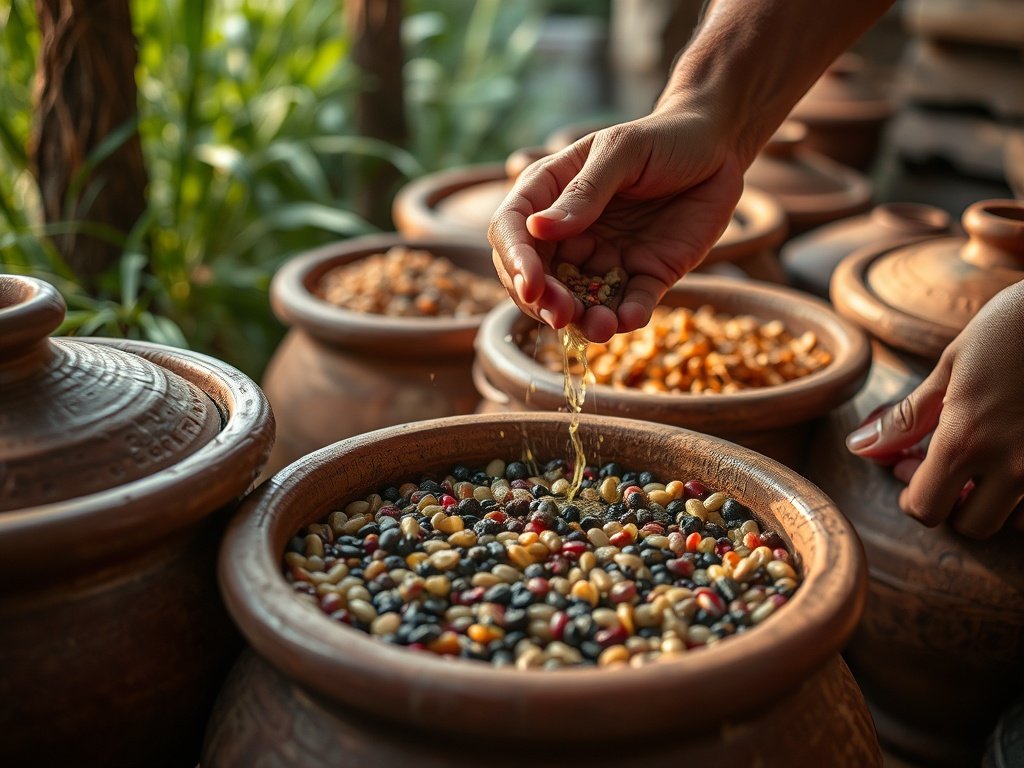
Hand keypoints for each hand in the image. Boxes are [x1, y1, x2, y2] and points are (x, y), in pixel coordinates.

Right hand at [487, 104, 743, 342]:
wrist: (718, 146)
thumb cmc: (663, 137)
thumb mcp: (621, 151)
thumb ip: (584, 191)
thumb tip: (537, 228)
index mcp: (550, 194)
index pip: (512, 231)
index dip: (515, 260)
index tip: (530, 283)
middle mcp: (571, 232)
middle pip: (540, 276)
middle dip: (544, 301)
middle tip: (560, 315)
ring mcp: (607, 258)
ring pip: (582, 299)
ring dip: (584, 320)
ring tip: (599, 328)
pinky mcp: (645, 275)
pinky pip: (631, 304)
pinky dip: (627, 317)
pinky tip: (629, 320)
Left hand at [845, 280, 1023, 537]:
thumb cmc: (1015, 325)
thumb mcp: (952, 365)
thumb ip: (908, 417)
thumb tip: (860, 447)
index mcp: (967, 439)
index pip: (925, 509)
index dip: (913, 496)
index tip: (914, 473)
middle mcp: (1015, 465)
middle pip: (973, 526)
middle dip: (956, 504)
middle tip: (954, 468)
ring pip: (1019, 523)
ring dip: (1001, 502)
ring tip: (993, 460)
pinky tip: (1023, 458)